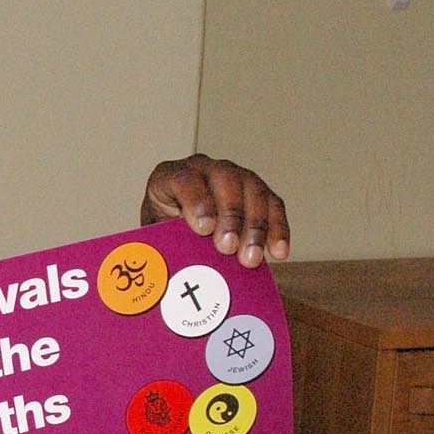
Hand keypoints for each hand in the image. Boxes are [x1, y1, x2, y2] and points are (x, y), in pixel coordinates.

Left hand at [140, 153, 288, 268]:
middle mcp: (204, 168)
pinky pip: (273, 205)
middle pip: (225, 182)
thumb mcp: (155, 237)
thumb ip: (164, 244)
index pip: (185, 180)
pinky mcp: (256, 191)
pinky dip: (277, 229)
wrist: (174, 233)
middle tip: (228, 247)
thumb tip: (174, 265)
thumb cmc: (162, 234)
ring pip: (253, 191)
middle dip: (229, 216)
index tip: (203, 229)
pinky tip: (278, 252)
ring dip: (255, 227)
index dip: (197, 203)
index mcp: (170, 176)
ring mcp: (233, 176)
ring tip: (250, 258)